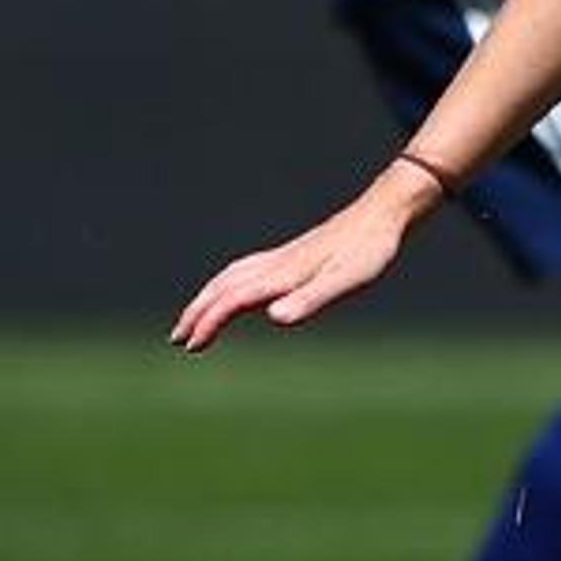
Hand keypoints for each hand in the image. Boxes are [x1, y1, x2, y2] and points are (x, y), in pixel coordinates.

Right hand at [171, 165, 432, 351]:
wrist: (383, 214)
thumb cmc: (368, 251)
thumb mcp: (344, 281)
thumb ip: (310, 300)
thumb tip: (274, 318)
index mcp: (282, 274)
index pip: (232, 300)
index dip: (209, 323)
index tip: (191, 346)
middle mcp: (275, 264)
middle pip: (222, 287)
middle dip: (196, 312)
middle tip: (177, 340)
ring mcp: (281, 257)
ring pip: (230, 276)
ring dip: (207, 297)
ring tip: (193, 319)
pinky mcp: (291, 254)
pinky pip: (245, 269)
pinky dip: (227, 283)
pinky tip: (235, 291)